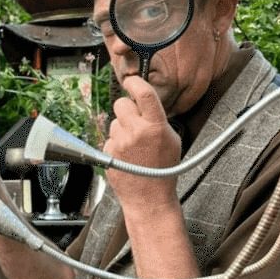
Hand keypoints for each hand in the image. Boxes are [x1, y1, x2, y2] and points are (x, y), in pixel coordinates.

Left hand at [102, 76, 180, 211]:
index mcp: (155, 127)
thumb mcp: (172, 140)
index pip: (143, 94)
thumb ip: (158, 120)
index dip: (135, 83)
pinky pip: (109, 138)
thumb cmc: (163, 170)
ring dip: (121, 128)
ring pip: (114, 122)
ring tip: (134, 145)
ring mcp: (119, 143)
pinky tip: (126, 155)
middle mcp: (135, 132)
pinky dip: (116, 143)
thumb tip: (144, 104)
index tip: (131, 81)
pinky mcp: (107, 152)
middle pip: (121, 103)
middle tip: (134, 120)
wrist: (149, 198)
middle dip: (126, 108)